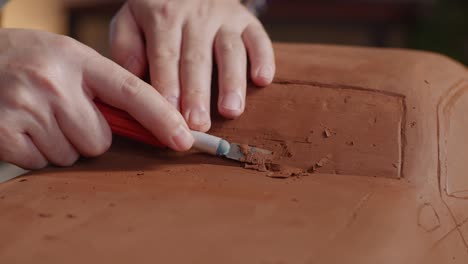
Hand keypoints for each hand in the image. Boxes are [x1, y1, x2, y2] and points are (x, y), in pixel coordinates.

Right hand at [0, 29, 193, 168]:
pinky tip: (23, 126)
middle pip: (100, 140)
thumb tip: (148, 127)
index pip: (132, 92)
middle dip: (88, 134)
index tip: (184, 140)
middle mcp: (54, 82)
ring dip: (61, 144)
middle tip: (63, 112)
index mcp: (77, 59)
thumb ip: (105, 89)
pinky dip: (36, 152)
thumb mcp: (69, 60)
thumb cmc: (30, 61)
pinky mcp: (4, 133)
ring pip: (72, 155)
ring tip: (40, 116)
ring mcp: (26, 107)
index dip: (162, 118)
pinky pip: (42, 163)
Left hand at [110, 0, 274, 131]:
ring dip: (231, 82)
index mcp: (163, 17)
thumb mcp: (130, 18)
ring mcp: (224, 17)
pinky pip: (259, 37)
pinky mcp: (246, 20)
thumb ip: (126, 46)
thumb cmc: (157, 10)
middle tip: (199, 124)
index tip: (170, 116)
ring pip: (230, 50)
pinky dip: (264, 58)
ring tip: (231, 110)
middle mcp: (195, 16)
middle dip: (197, 94)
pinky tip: (263, 80)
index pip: (165, 56)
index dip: (168, 87)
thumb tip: (135, 75)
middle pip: (197, 59)